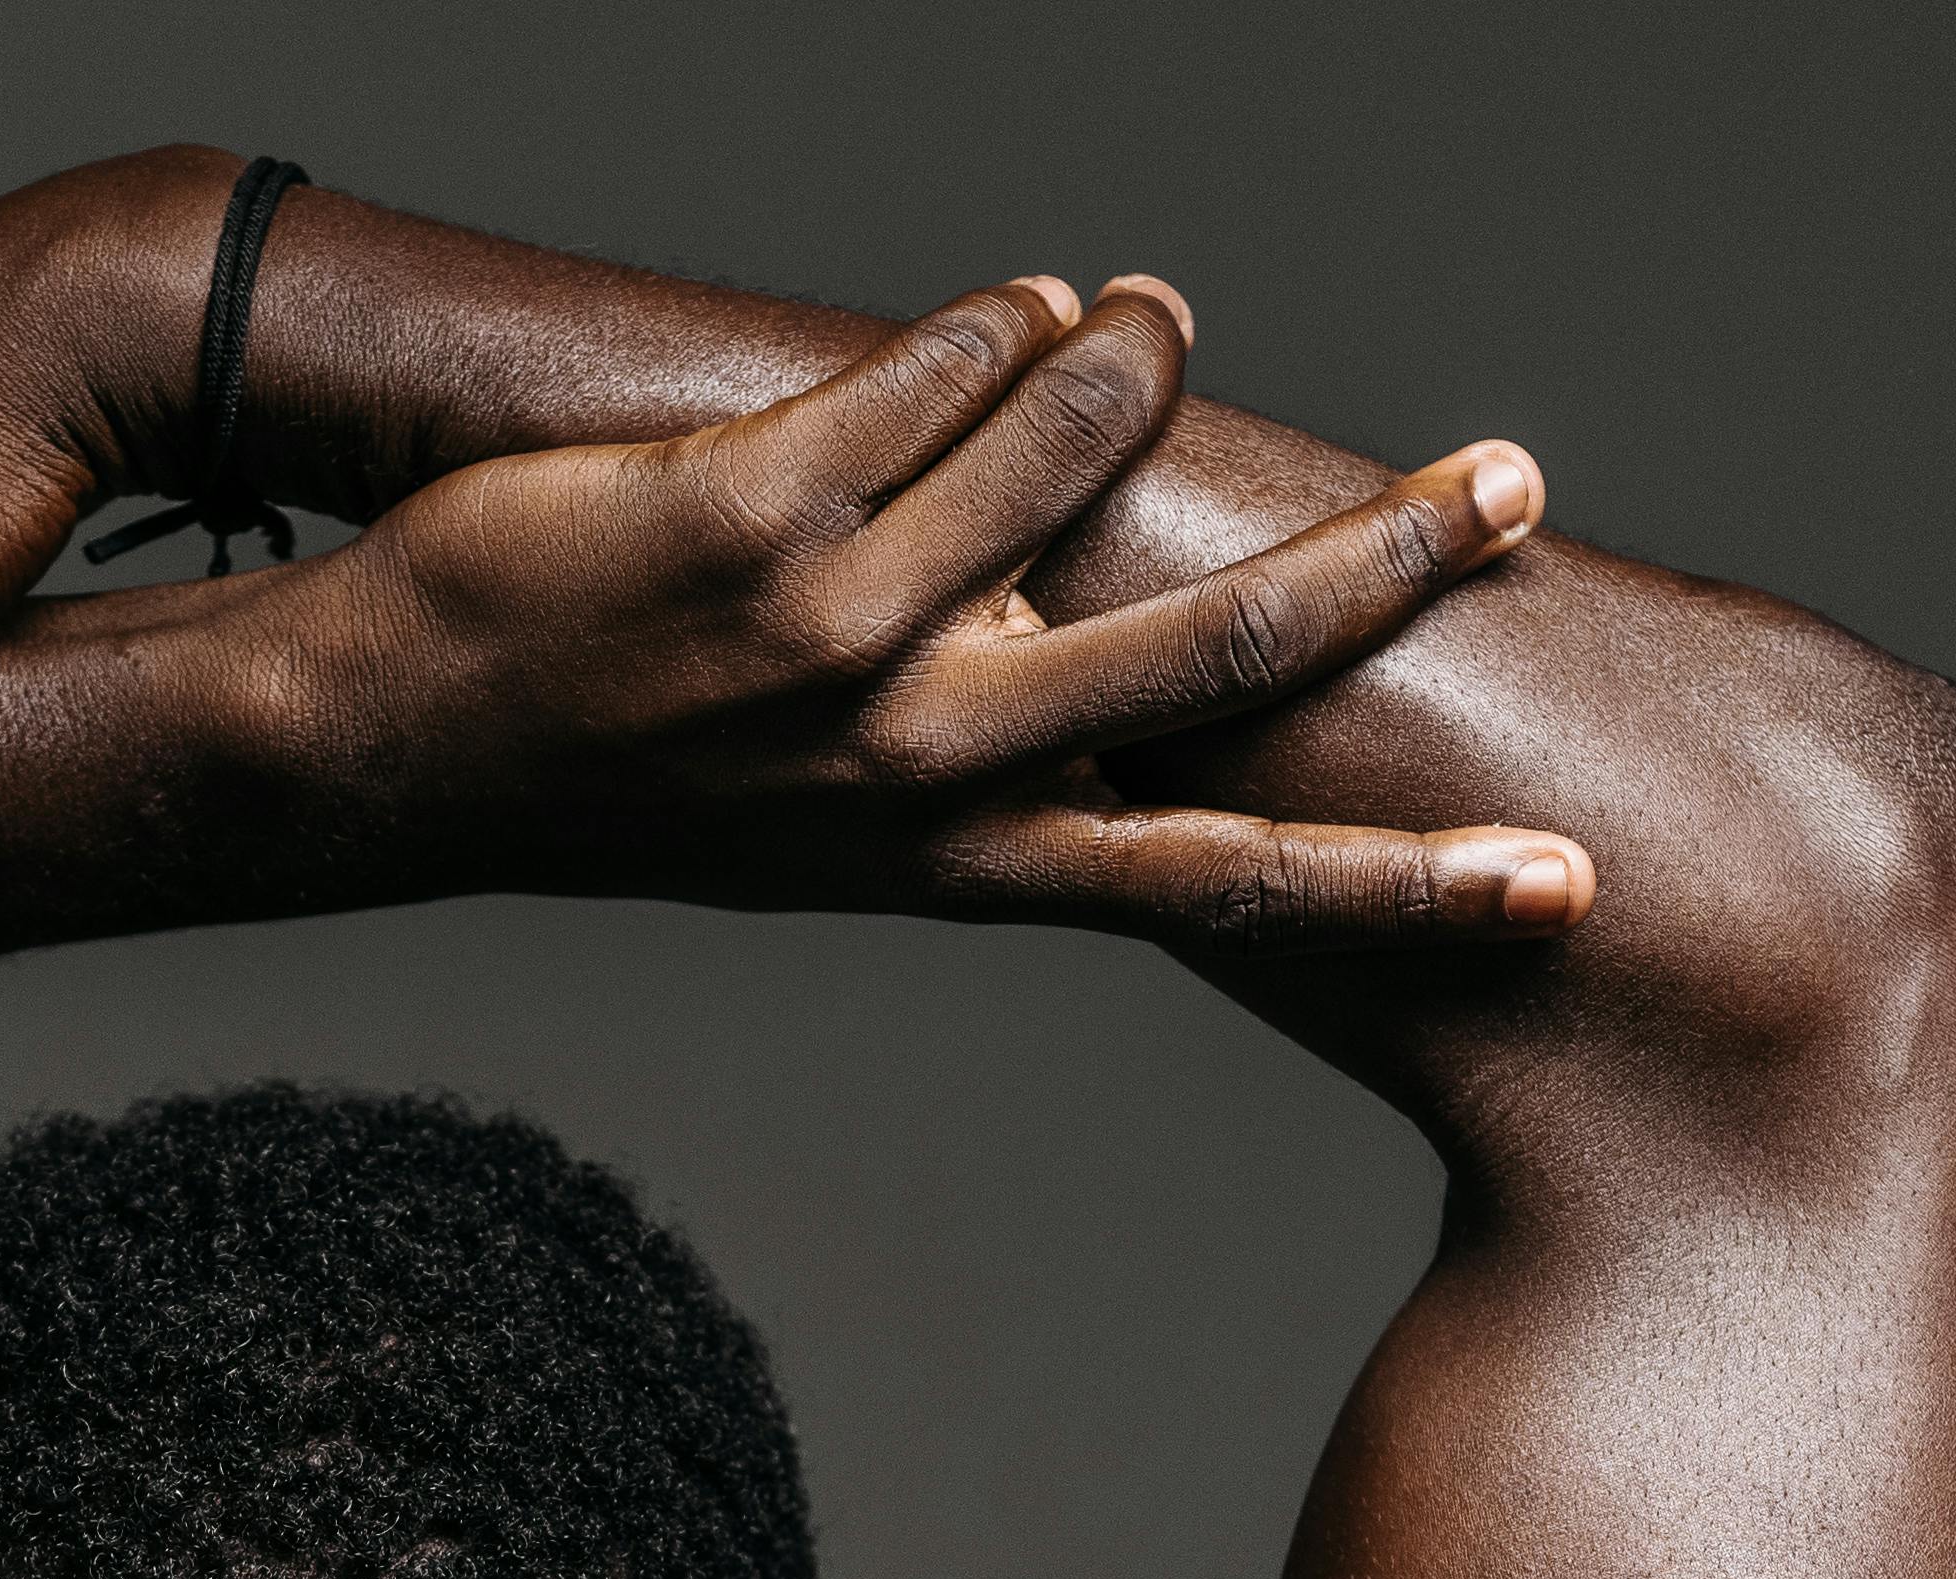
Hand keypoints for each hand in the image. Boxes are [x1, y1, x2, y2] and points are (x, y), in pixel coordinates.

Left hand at [249, 276, 1587, 949]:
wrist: (395, 749)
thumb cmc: (626, 780)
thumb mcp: (829, 832)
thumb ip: (985, 781)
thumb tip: (1132, 710)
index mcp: (954, 863)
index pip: (1220, 885)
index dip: (1402, 890)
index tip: (1559, 892)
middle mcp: (916, 769)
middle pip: (1210, 663)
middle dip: (1380, 564)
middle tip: (1508, 485)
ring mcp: (834, 641)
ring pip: (1069, 462)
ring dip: (1136, 365)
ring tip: (1149, 321)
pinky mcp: (747, 517)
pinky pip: (922, 381)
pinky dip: (989, 326)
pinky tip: (1011, 308)